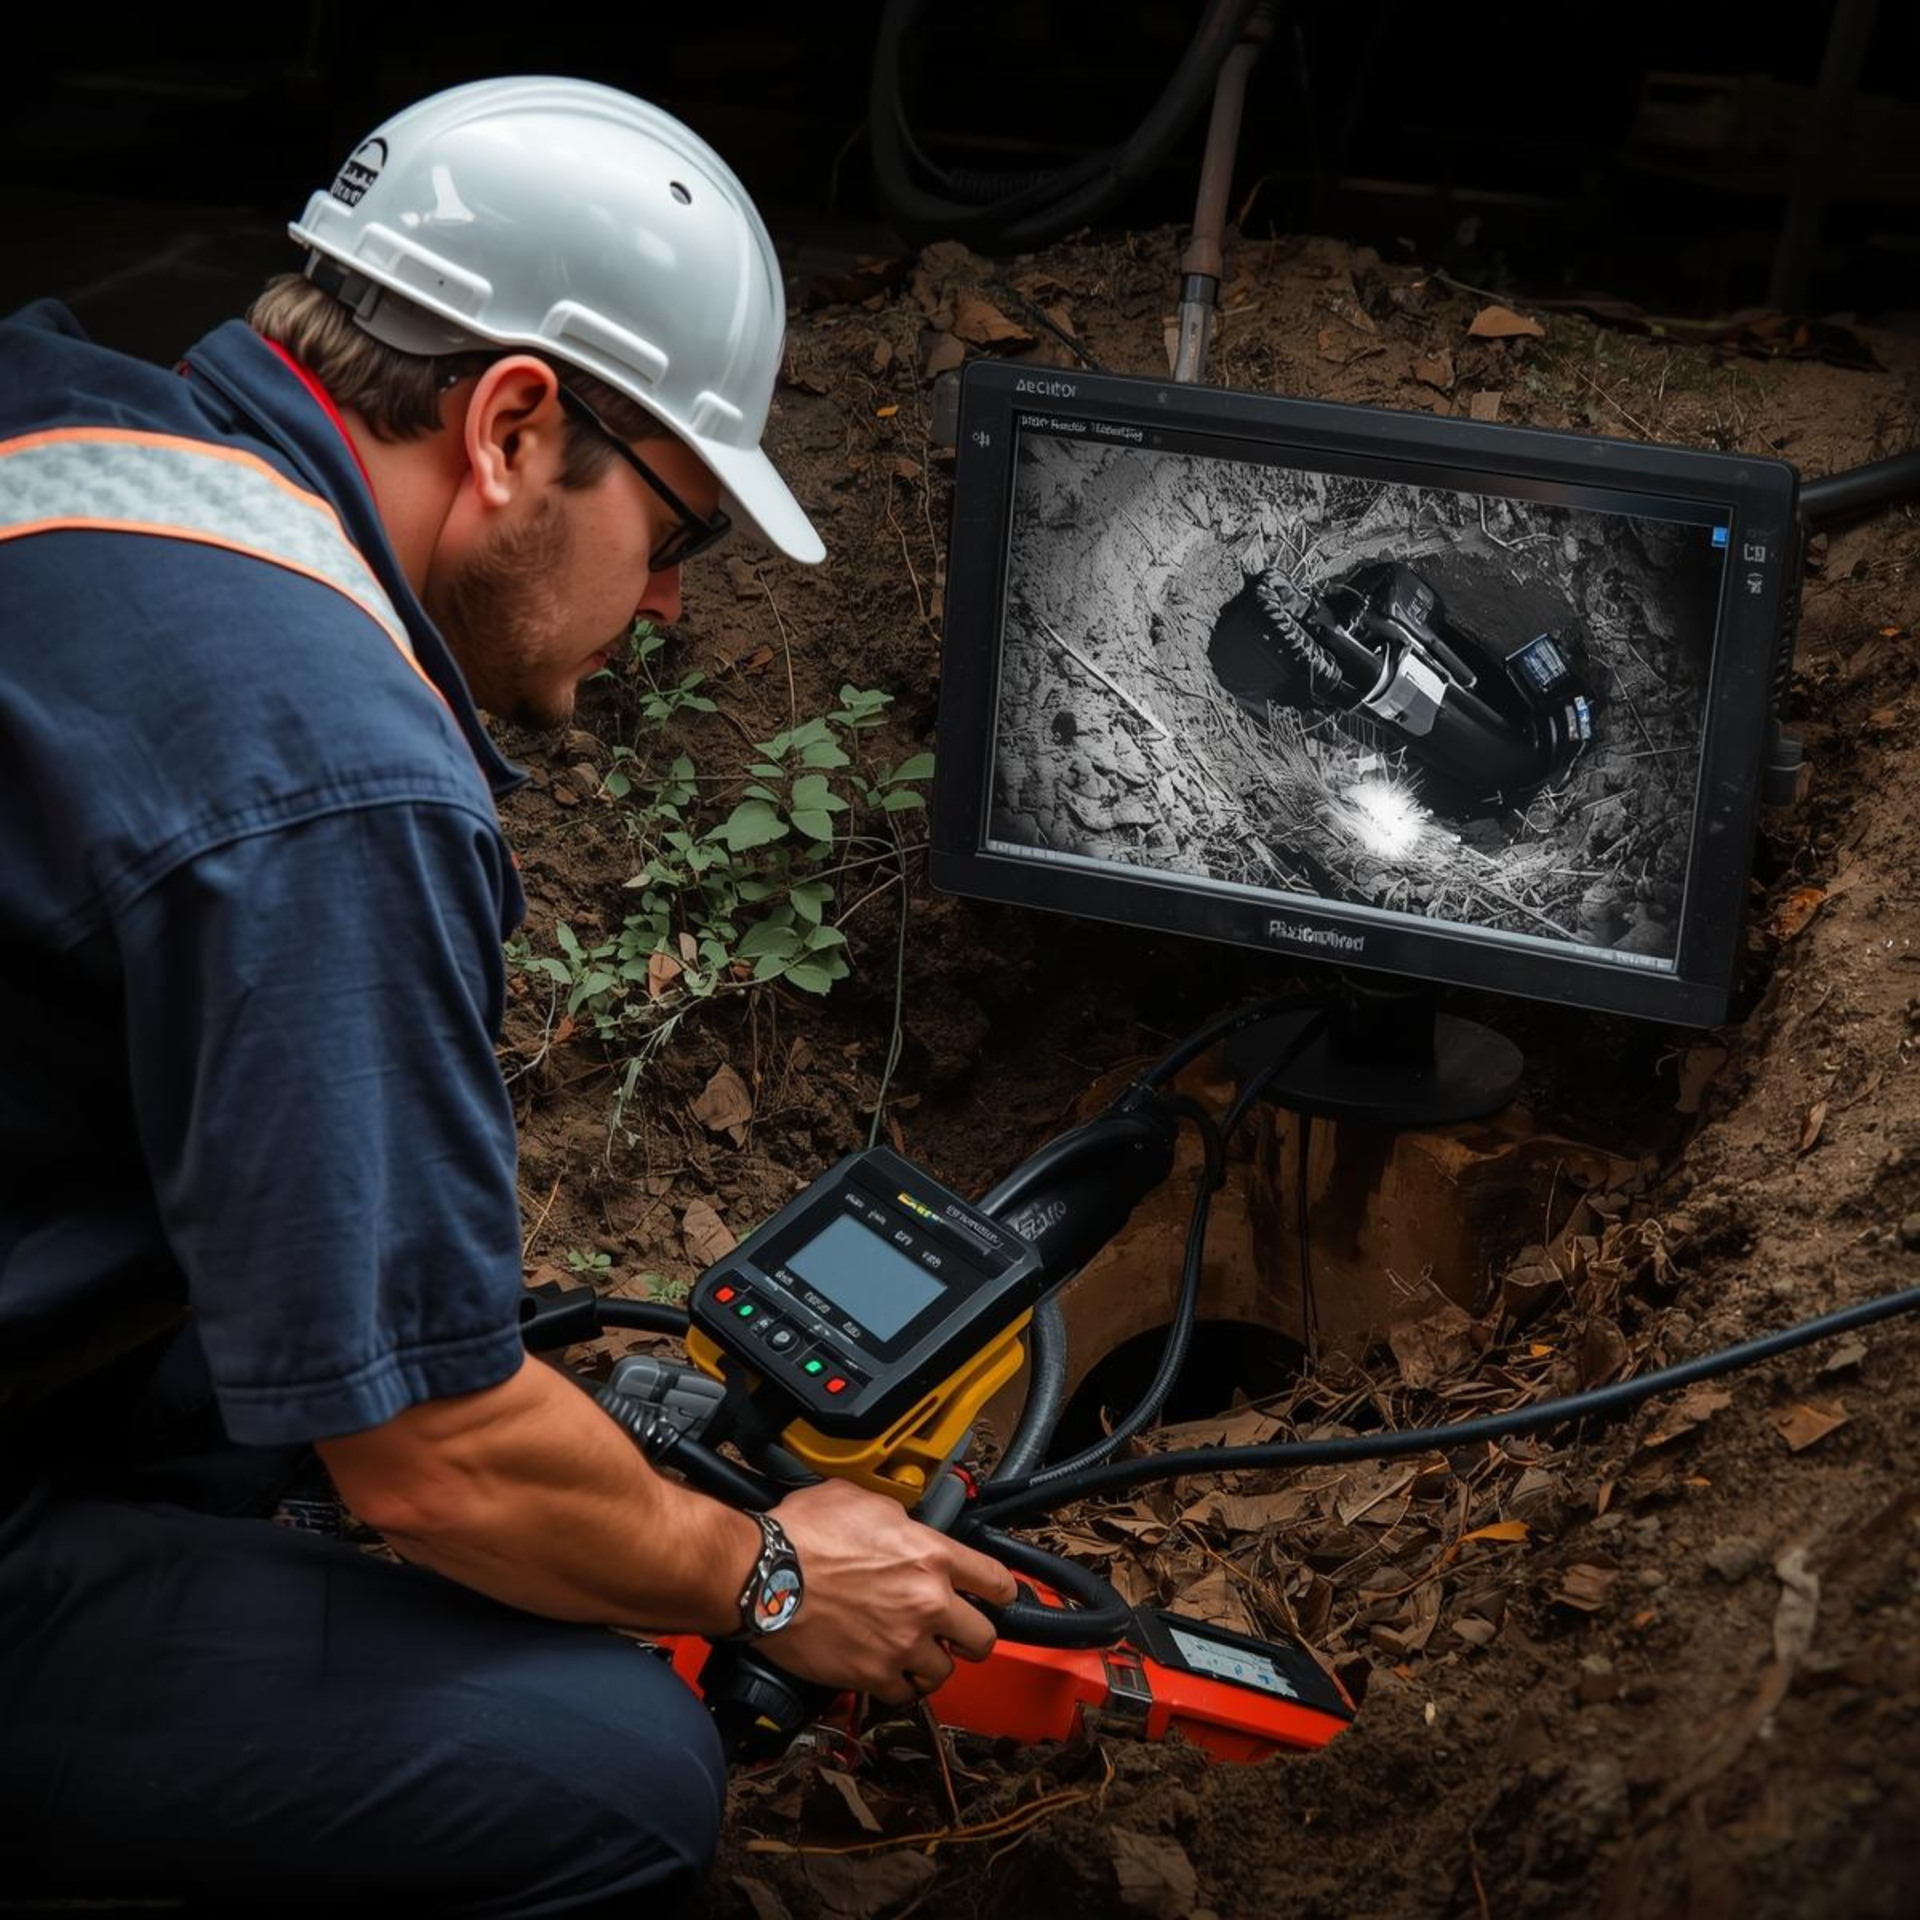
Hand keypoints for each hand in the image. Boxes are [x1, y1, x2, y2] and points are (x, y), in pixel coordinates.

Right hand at [758, 1479, 1018, 1703]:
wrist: (762, 1575)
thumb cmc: (802, 1534)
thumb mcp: (861, 1501)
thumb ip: (898, 1519)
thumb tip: (904, 1526)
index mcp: (930, 1555)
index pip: (997, 1581)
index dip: (1001, 1591)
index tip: (997, 1597)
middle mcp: (926, 1602)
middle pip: (983, 1638)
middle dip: (971, 1635)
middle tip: (956, 1632)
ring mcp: (901, 1643)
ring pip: (943, 1671)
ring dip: (931, 1662)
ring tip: (914, 1651)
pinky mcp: (872, 1675)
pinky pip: (903, 1694)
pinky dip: (897, 1686)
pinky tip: (886, 1671)